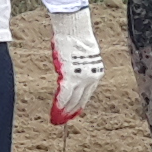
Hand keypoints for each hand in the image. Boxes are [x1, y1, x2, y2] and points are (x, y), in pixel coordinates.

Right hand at [48, 7, 105, 126]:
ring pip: (72, 100)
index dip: (79, 105)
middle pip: (80, 100)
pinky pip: (64, 94)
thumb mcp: (83, 56)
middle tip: (63, 120)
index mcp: (96, 73)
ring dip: (64, 111)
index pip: (87, 94)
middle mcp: (92, 78)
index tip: (72, 113)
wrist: (75, 30)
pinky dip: (60, 104)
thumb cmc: (77, 39)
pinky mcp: (71, 76)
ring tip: (57, 119)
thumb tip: (70, 73)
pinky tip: (55, 111)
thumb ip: (79, 68)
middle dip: (71, 112)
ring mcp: (82, 78)